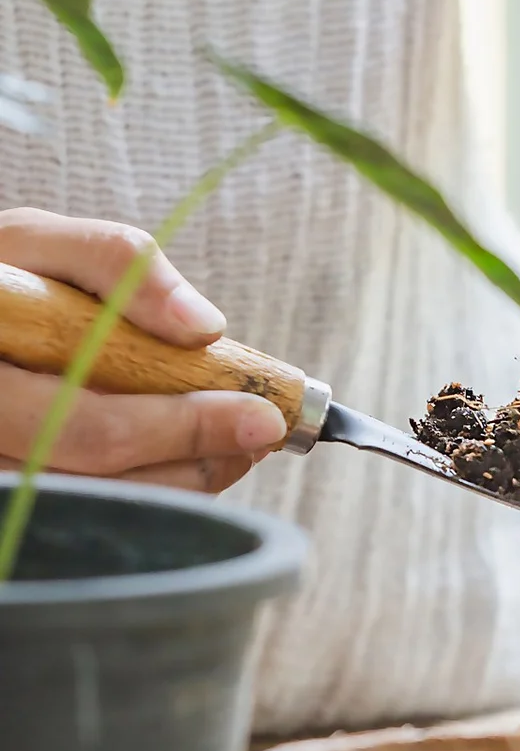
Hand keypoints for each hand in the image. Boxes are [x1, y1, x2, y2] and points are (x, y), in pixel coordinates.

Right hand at [0, 209, 286, 490]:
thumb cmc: (2, 272)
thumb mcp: (42, 243)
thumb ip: (118, 263)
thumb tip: (203, 327)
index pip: (91, 428)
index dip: (185, 429)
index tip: (263, 417)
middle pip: (104, 483)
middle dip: (199, 461)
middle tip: (263, 436)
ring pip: (99, 507)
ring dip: (182, 481)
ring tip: (236, 444)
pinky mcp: (14, 490)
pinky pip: (89, 507)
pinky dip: (151, 485)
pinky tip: (188, 455)